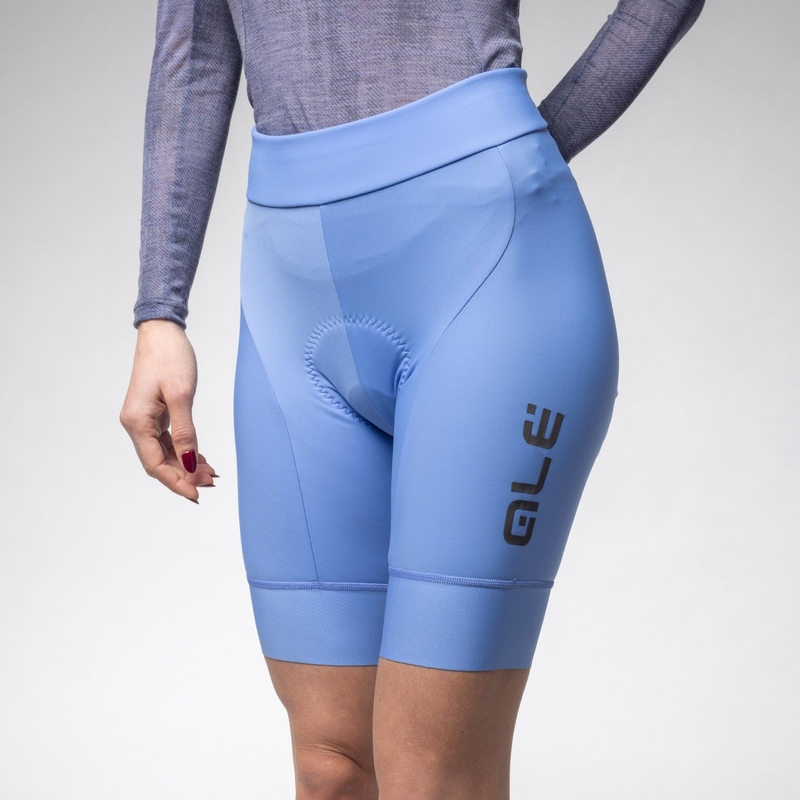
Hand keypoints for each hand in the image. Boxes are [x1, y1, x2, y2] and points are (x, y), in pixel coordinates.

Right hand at [120, 319, 217, 502]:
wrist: (162, 332)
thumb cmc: (170, 358)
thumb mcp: (181, 395)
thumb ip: (184, 431)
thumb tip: (188, 462)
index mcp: (137, 422)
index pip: (155, 464)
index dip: (176, 482)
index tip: (196, 495)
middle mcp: (136, 423)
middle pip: (158, 462)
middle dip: (184, 476)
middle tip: (211, 483)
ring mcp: (144, 419)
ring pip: (164, 453)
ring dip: (185, 465)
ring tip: (210, 474)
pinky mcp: (154, 413)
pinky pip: (167, 440)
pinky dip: (183, 451)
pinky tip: (199, 458)